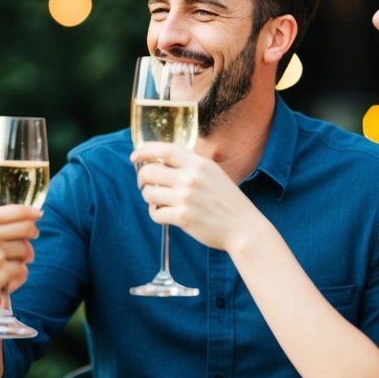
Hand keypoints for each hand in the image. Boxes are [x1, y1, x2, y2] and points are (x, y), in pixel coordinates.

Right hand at [0, 205, 39, 313]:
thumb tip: (17, 223)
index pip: (17, 211)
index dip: (32, 213)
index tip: (38, 215)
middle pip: (28, 229)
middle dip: (32, 236)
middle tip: (27, 245)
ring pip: (26, 251)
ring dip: (22, 259)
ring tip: (8, 265)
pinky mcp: (1, 272)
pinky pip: (21, 270)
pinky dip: (17, 276)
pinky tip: (6, 279)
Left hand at [132, 143, 250, 249]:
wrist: (244, 227)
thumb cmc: (227, 201)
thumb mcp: (213, 174)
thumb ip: (190, 166)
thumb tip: (160, 161)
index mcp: (199, 164)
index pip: (164, 150)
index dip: (144, 151)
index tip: (134, 155)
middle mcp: (191, 178)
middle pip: (150, 171)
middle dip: (141, 178)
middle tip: (144, 184)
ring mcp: (186, 198)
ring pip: (149, 193)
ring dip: (149, 198)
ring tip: (159, 202)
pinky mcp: (183, 218)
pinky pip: (155, 213)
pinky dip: (156, 214)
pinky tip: (164, 215)